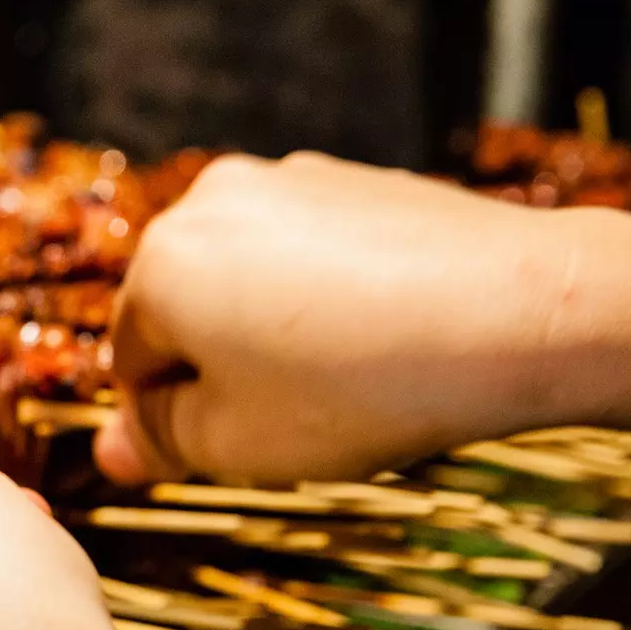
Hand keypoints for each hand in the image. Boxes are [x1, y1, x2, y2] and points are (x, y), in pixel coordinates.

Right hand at [100, 151, 630, 485]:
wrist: (521, 311)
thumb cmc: (365, 387)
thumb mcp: (242, 445)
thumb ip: (158, 443)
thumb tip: (109, 451)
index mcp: (159, 266)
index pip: (129, 361)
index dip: (173, 418)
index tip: (233, 447)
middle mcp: (205, 204)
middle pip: (183, 307)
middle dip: (221, 363)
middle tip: (293, 417)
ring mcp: (282, 181)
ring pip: (247, 276)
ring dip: (273, 328)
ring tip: (347, 377)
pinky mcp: (348, 178)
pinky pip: (309, 249)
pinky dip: (328, 293)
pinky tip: (383, 334)